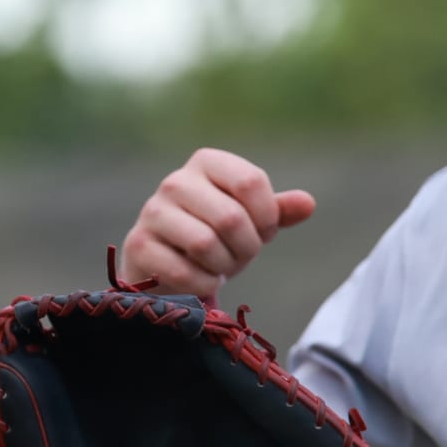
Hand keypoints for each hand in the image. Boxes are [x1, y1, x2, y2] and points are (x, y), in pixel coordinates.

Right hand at [119, 148, 314, 296]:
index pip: (251, 181)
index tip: (263, 233)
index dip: (267, 216)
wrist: (165, 262)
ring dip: (224, 266)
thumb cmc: (214, 234)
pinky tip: (202, 279)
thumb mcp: (249, 220)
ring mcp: (153, 212)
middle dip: (246, 248)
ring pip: (206, 244)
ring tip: (220, 266)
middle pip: (231, 217)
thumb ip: (277, 210)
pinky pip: (184, 271)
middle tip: (241, 256)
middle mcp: (176, 181)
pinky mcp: (138, 244)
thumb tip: (308, 204)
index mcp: (207, 162)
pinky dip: (203, 283)